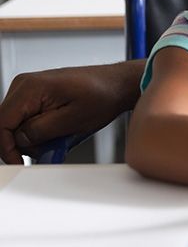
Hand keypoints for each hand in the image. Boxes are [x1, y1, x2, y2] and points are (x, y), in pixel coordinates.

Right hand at [0, 63, 138, 163]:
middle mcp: (24, 85)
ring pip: (16, 124)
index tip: (19, 163)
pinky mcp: (36, 95)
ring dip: (34, 137)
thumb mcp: (73, 119)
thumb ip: (41, 131)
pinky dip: (39, 130)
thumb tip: (19, 141)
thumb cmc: (103, 95)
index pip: (1, 123)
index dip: (7, 148)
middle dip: (24, 143)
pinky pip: (27, 119)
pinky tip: (59, 131)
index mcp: (30, 88)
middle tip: (49, 148)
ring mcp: (29, 89)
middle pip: (6, 125)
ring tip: (61, 136)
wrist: (117, 84)